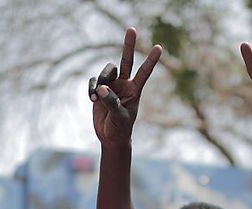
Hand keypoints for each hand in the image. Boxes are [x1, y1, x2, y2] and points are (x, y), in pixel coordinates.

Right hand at [89, 28, 162, 147]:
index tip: (159, 47)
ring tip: (97, 97)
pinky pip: (93, 81)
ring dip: (101, 80)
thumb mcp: (119, 117)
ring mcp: (111, 86)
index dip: (151, 60)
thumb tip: (101, 88)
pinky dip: (91, 88)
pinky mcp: (99, 90)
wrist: (111, 137)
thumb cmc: (120, 129)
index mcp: (134, 91)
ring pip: (106, 71)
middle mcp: (124, 84)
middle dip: (129, 45)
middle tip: (132, 29)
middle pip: (126, 60)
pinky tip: (92, 98)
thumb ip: (111, 102)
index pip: (144, 73)